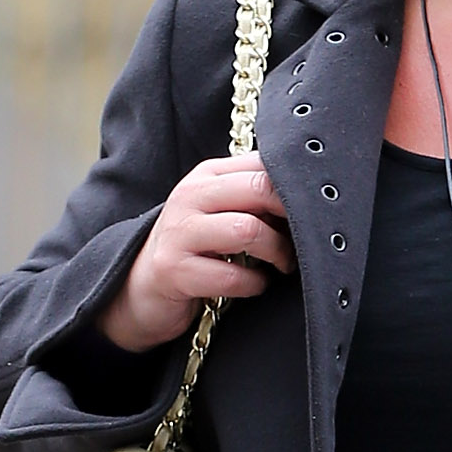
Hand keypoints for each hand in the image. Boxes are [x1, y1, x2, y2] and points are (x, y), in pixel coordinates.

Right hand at [98, 155, 294, 350]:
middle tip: (301, 241)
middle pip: (260, 188)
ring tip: (281, 264)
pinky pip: (233, 276)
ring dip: (277, 253)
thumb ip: (253, 196)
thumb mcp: (220, 211)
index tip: (310, 211)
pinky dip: (255, 284)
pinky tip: (255, 285)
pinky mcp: (174, 270)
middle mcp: (191, 195)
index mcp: (207, 174)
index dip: (296, 187)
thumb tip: (307, 194)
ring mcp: (180, 231)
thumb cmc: (195, 249)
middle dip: (292, 217)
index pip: (263, 163)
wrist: (142, 288)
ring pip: (249, 230)